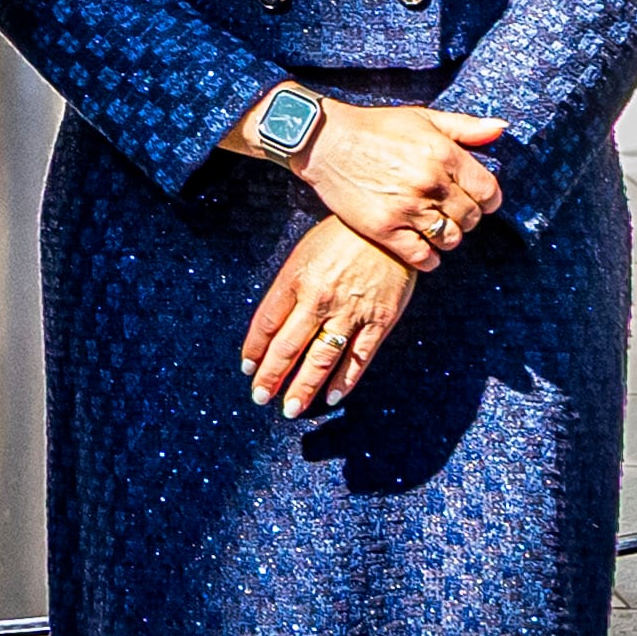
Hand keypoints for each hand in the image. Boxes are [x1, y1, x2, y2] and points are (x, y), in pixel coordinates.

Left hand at [246, 214, 414, 416]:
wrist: (388, 227)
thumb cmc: (340, 239)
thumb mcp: (304, 255)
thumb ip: (288, 290)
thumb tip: (271, 328)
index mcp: (296, 278)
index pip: (266, 322)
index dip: (254, 349)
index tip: (248, 368)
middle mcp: (319, 298)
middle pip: (288, 346)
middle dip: (271, 376)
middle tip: (260, 397)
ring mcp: (350, 311)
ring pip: (321, 358)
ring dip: (303, 387)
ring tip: (290, 408)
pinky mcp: (380, 320)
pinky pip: (358, 358)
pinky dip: (344, 381)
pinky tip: (331, 398)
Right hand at [294, 103, 505, 268]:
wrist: (325, 142)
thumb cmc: (376, 128)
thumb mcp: (423, 118)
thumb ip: (466, 127)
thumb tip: (501, 128)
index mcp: (443, 153)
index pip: (488, 191)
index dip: (487, 199)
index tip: (477, 200)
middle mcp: (429, 182)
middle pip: (470, 218)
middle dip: (465, 217)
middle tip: (450, 211)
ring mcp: (406, 207)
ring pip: (449, 239)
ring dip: (447, 236)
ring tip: (435, 226)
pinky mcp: (384, 228)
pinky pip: (422, 256)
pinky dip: (429, 258)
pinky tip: (423, 246)